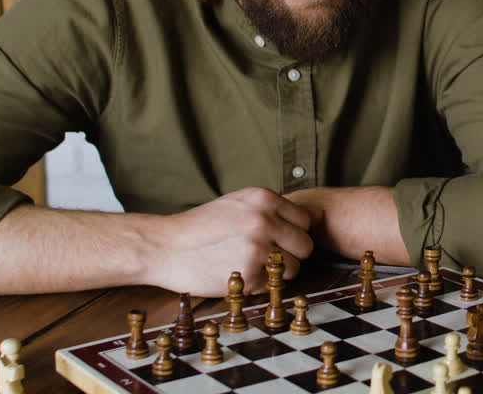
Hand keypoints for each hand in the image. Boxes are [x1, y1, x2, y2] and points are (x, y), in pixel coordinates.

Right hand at [144, 187, 314, 295]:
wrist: (165, 247)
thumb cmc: (202, 227)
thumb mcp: (239, 203)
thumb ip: (275, 209)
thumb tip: (317, 215)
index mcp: (263, 198)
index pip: (306, 220)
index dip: (293, 232)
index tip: (277, 238)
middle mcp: (263, 220)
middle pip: (306, 245)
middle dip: (291, 254)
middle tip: (267, 256)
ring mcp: (257, 248)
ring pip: (294, 268)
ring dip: (278, 272)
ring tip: (252, 265)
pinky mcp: (248, 274)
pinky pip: (273, 285)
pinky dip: (261, 285)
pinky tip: (239, 273)